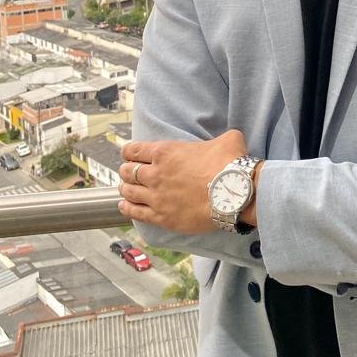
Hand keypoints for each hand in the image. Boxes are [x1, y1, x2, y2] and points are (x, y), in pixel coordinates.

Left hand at [118, 129, 253, 232]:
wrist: (232, 194)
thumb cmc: (229, 165)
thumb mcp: (227, 140)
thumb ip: (221, 139)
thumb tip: (231, 140)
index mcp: (166, 152)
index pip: (134, 150)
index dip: (128, 151)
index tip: (128, 154)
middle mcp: (155, 174)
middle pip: (128, 172)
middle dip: (126, 171)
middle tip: (128, 172)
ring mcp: (156, 197)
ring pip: (129, 192)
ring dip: (125, 189)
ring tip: (125, 188)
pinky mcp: (162, 217)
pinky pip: (136, 213)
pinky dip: (127, 208)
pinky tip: (124, 206)